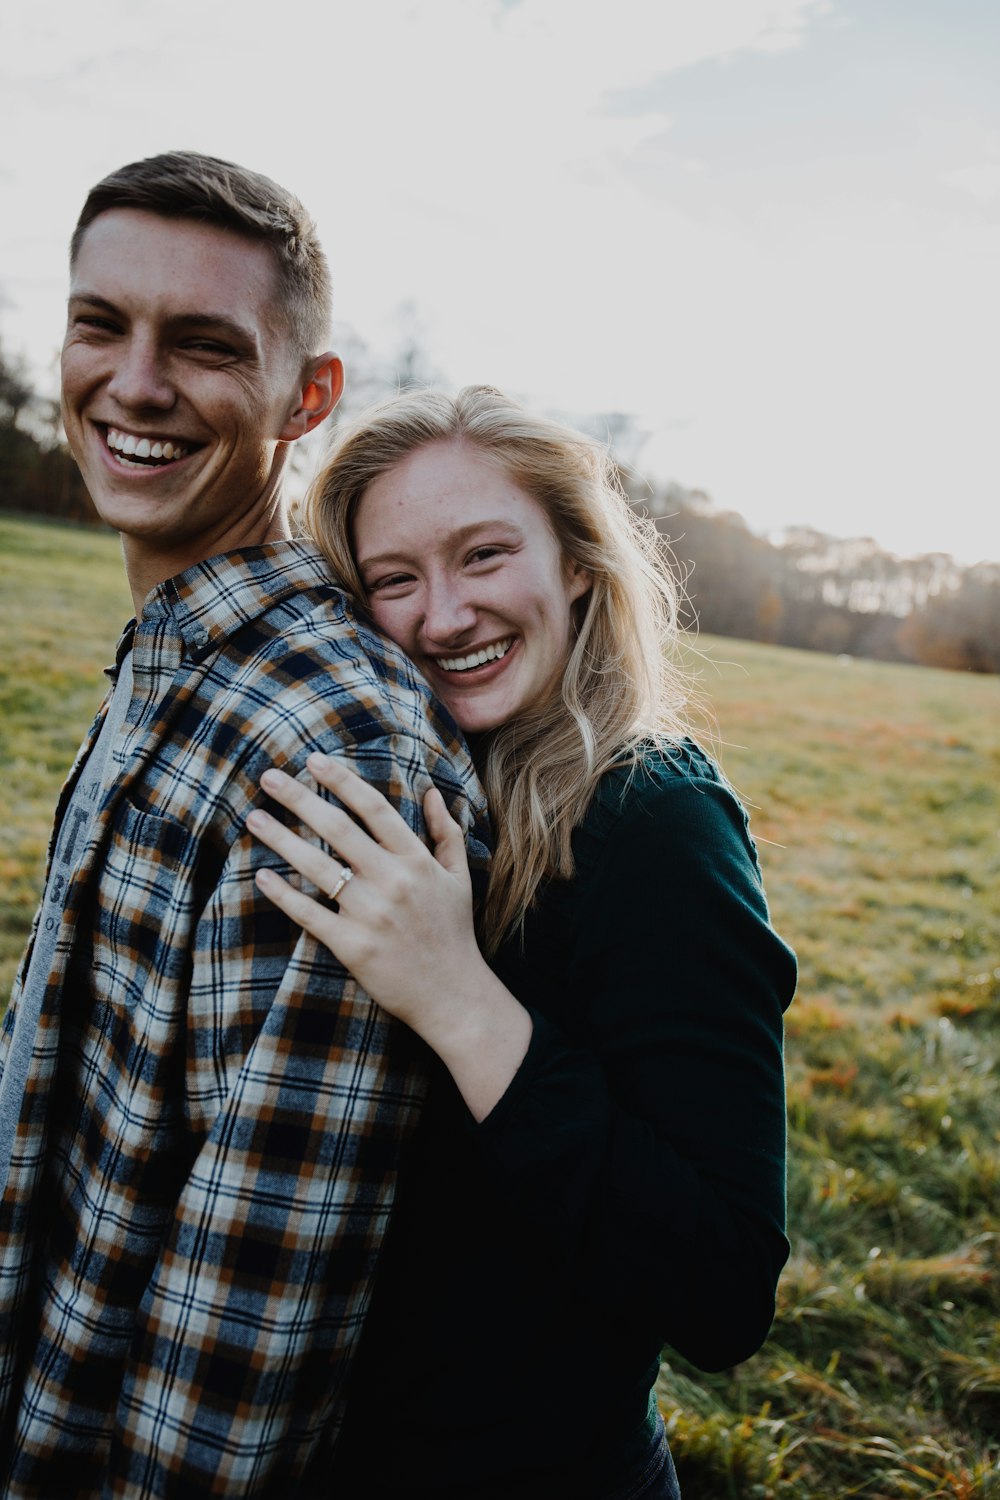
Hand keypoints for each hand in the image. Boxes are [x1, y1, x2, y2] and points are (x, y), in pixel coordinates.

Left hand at [248, 754, 494, 1055]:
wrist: (453, 995)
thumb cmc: (454, 933)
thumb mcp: (459, 877)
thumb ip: (445, 832)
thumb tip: (432, 791)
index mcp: (417, 860)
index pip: (374, 808)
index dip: (342, 781)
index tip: (313, 760)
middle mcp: (392, 881)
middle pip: (338, 829)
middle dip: (300, 798)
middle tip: (269, 777)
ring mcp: (370, 914)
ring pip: (317, 866)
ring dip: (282, 839)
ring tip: (255, 818)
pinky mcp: (352, 946)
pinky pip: (309, 914)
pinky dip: (284, 894)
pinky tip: (261, 876)